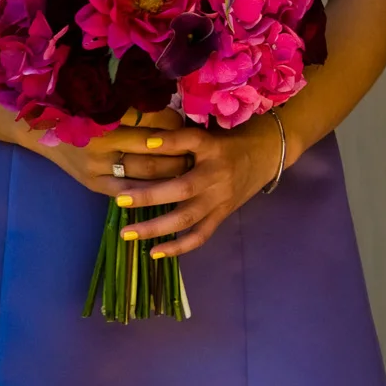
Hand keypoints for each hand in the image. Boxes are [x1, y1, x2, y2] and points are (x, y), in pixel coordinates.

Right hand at [28, 108, 190, 196]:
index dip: (177, 133)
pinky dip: (151, 192)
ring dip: (171, 176)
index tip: (195, 132)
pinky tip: (169, 191)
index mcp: (108, 121)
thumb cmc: (82, 113)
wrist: (42, 132)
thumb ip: (140, 112)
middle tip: (201, 157)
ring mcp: (97, 169)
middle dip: (180, 159)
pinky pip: (129, 193)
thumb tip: (181, 119)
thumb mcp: (108, 106)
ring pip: (145, 177)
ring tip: (191, 172)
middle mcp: (101, 147)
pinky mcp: (94, 185)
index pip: (153, 131)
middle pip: (153, 157)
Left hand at [105, 114, 286, 258]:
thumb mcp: (207, 133)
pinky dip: (178, 247)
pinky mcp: (221, 215)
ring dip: (155, 227)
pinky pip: (200, 235)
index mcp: (213, 148)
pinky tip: (154, 253)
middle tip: (120, 198)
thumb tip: (140, 138)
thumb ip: (178, 137)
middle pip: (182, 188)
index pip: (191, 140)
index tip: (147, 143)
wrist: (264, 156)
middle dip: (150, 195)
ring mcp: (219, 199)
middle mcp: (217, 175)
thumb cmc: (226, 142)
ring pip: (187, 218)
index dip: (170, 141)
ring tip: (127, 233)